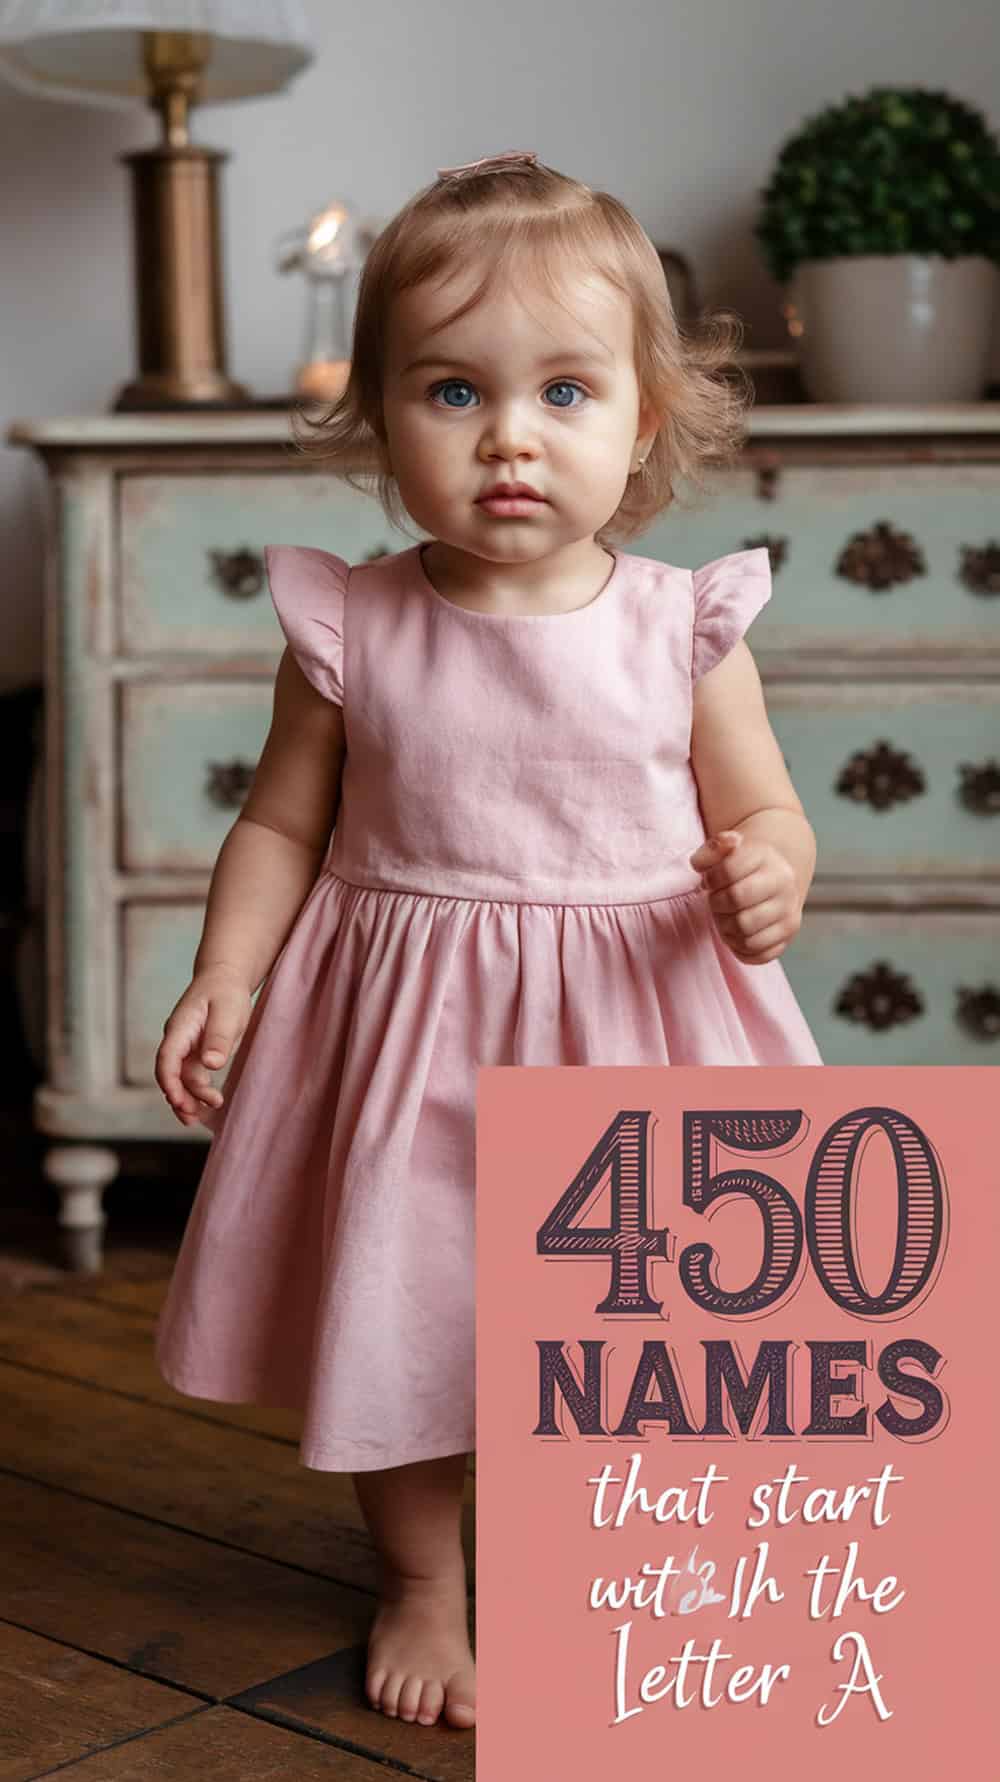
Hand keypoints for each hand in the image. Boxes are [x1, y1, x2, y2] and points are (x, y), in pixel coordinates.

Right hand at [155, 965, 252, 1127]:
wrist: (224, 978)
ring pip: (180, 1079)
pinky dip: (195, 1094)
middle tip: (192, 1117)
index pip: (166, 1059)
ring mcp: (185, 1048)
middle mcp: (177, 1040)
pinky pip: (190, 1078)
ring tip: (198, 1119)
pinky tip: (204, 1109)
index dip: (169, 1082)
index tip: (178, 1101)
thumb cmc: (225, 992)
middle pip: (169, 1074)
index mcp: (180, 1028)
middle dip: (177, 1097)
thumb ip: (218, 1037)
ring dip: (186, 1099)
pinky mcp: (196, 1054)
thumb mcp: (227, 1011)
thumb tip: (210, 1065)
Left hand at [688, 829, 801, 964]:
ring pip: (745, 931)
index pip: (728, 871)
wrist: (773, 876)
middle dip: (716, 904)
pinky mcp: (788, 934)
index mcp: (765, 856)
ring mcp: (789, 910)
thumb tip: (723, 847)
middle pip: (736, 900)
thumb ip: (713, 848)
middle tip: (716, 902)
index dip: (711, 880)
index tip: (711, 882)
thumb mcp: (724, 850)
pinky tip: (737, 933)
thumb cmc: (740, 866)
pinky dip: (739, 947)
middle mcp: (783, 882)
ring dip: (725, 928)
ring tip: (726, 918)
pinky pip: (757, 952)